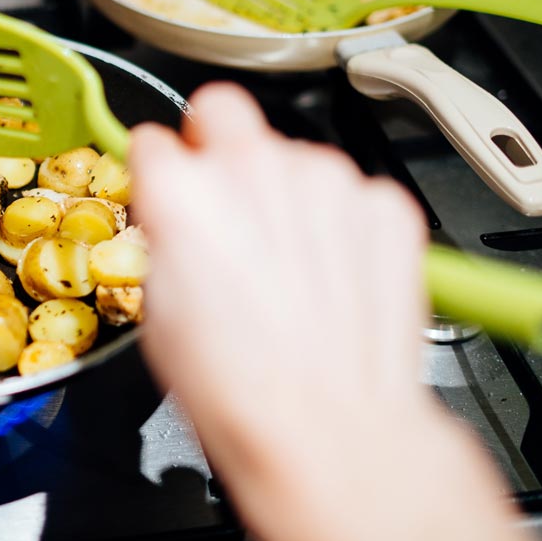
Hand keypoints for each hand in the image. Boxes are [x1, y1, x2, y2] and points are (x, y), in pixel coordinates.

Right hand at [129, 83, 541, 540]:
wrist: (330, 428)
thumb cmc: (239, 388)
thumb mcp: (160, 310)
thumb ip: (169, 238)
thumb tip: (179, 222)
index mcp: (183, 193)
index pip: (156, 137)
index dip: (159, 168)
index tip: (166, 186)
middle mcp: (256, 168)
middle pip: (225, 112)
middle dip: (216, 143)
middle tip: (222, 199)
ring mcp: (329, 181)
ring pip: (295, 156)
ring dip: (286, 194)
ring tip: (287, 268)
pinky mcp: (385, 206)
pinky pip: (352, 195)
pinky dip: (341, 226)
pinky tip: (331, 279)